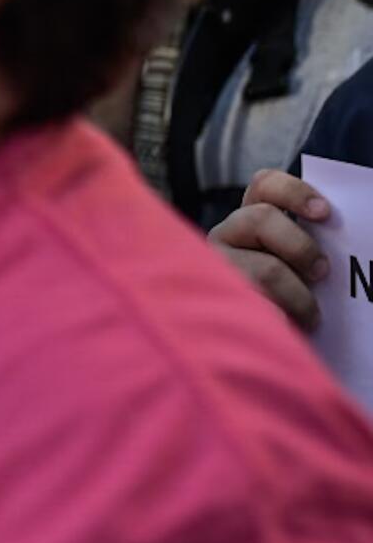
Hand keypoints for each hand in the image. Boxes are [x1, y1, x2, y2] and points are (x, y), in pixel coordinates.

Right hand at [208, 169, 331, 332]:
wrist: (248, 356)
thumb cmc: (283, 304)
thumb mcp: (294, 268)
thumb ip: (306, 247)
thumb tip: (331, 238)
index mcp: (249, 223)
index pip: (264, 186)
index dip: (294, 192)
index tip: (324, 214)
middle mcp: (224, 237)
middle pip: (261, 218)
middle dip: (300, 246)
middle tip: (321, 273)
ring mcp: (213, 267)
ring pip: (262, 268)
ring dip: (297, 296)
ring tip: (309, 317)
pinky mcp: (211, 300)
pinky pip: (255, 306)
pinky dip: (280, 320)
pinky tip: (283, 328)